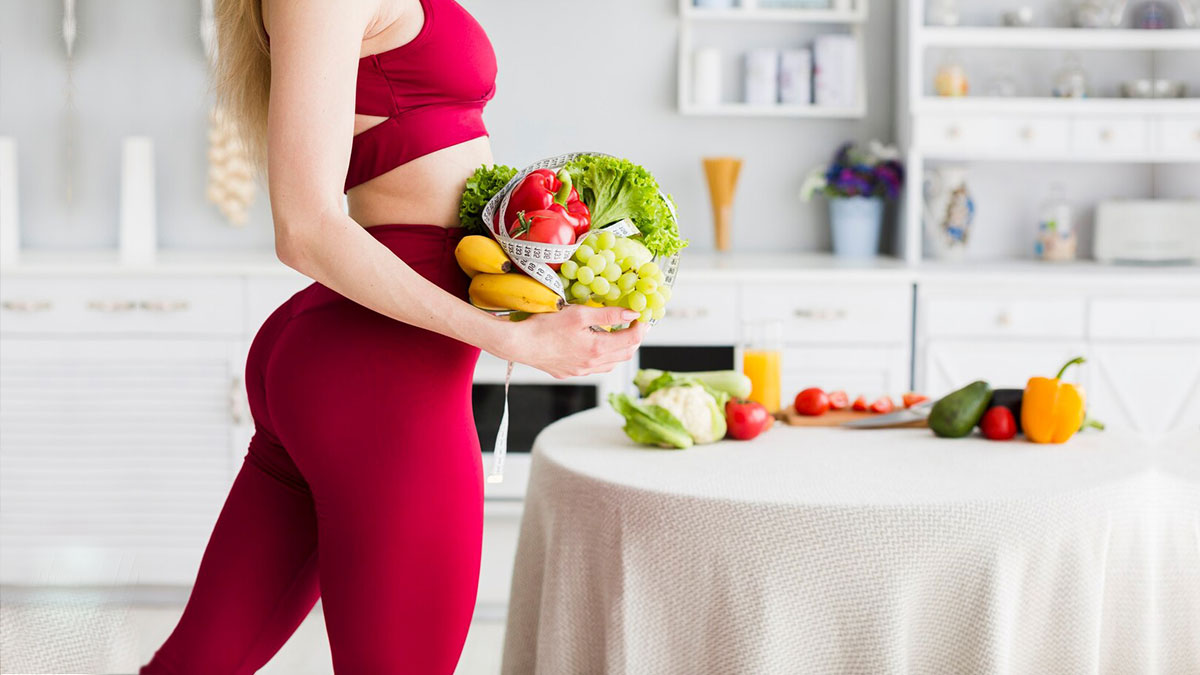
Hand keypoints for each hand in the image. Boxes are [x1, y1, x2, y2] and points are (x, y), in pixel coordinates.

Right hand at [501, 305, 648, 378]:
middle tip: (636, 325)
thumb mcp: (579, 314)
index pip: (632, 340)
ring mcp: (580, 371)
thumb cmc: (545, 326)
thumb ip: (608, 315)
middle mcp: (592, 364)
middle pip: (625, 355)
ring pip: (610, 364)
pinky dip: (603, 357)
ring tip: (618, 334)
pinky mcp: (569, 373)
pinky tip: (596, 346)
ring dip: (619, 350)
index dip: (642, 327)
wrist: (519, 344)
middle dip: (634, 339)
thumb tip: (632, 313)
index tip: (643, 317)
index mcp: (598, 349)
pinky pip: (594, 368)